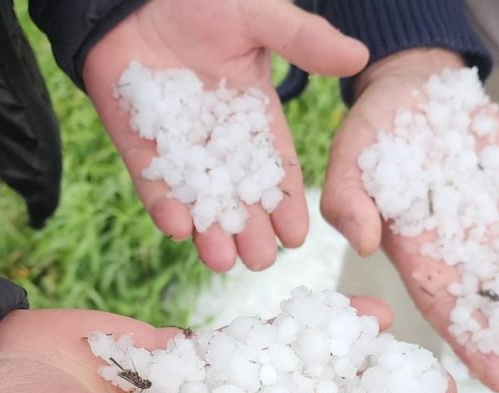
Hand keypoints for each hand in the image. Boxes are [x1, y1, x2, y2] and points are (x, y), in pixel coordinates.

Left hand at [83, 0, 368, 273]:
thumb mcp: (260, 18)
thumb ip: (304, 41)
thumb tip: (359, 56)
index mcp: (254, 115)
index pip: (276, 168)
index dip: (285, 202)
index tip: (297, 235)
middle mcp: (219, 139)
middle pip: (239, 195)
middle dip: (250, 230)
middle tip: (259, 261)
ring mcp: (178, 146)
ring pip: (199, 199)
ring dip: (209, 231)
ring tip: (221, 260)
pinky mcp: (139, 145)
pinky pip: (153, 184)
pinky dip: (163, 206)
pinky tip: (178, 228)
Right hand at [320, 48, 498, 392]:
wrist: (415, 90)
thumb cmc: (374, 128)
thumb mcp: (350, 154)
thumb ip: (349, 197)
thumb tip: (364, 243)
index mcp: (413, 253)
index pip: (446, 307)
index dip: (476, 343)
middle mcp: (454, 257)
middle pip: (493, 316)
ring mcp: (488, 238)